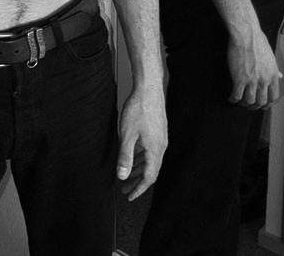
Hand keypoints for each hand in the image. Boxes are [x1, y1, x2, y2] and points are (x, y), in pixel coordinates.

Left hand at [117, 82, 166, 200]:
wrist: (149, 88)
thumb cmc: (139, 108)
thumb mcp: (127, 134)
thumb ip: (125, 156)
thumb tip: (122, 176)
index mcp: (155, 150)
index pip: (149, 177)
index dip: (139, 189)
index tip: (129, 196)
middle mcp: (161, 146)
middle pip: (150, 171)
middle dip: (137, 182)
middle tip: (125, 189)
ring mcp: (160, 138)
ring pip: (150, 160)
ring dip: (138, 170)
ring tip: (127, 175)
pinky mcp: (158, 131)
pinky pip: (150, 151)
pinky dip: (141, 158)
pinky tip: (133, 157)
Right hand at [227, 28, 281, 109]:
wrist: (246, 34)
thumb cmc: (257, 40)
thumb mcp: (270, 55)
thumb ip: (274, 68)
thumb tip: (280, 75)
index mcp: (273, 74)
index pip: (273, 97)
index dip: (267, 103)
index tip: (262, 104)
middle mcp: (264, 80)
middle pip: (261, 102)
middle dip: (255, 106)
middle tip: (249, 105)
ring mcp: (252, 80)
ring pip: (249, 101)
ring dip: (244, 104)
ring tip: (239, 101)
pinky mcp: (239, 79)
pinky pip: (236, 95)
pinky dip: (233, 99)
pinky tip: (230, 97)